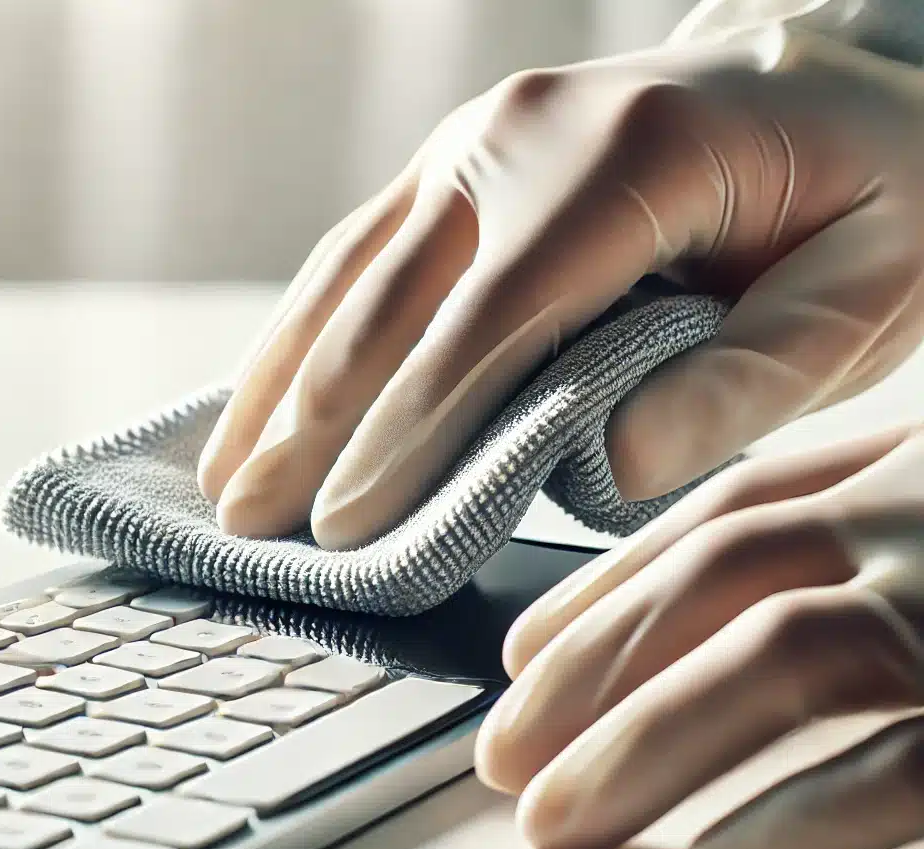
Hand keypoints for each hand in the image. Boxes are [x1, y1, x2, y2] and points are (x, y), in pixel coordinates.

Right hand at [198, 24, 923, 549]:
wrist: (832, 83)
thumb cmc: (866, 194)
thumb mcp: (869, 287)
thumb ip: (755, 374)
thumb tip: (611, 456)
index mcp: (625, 160)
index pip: (490, 324)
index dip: (409, 435)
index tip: (348, 529)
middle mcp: (519, 138)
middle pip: (389, 303)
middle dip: (312, 427)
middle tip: (251, 528)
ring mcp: (474, 146)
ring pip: (348, 277)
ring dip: (280, 385)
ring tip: (224, 479)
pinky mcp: (454, 170)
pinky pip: (358, 258)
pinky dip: (299, 337)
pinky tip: (260, 398)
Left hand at [475, 424, 923, 848]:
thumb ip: (862, 537)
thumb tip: (728, 616)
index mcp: (911, 463)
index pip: (733, 511)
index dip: (613, 581)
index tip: (524, 651)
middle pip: (721, 571)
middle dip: (590, 667)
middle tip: (502, 753)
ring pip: (776, 654)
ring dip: (641, 746)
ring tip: (553, 822)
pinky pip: (899, 767)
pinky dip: (793, 819)